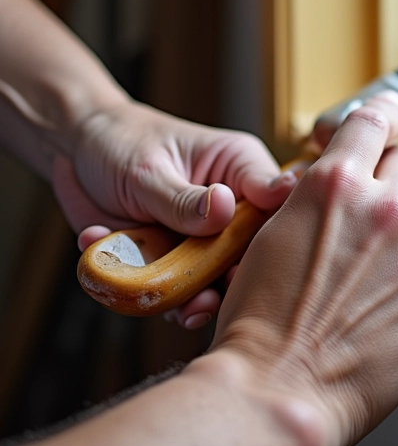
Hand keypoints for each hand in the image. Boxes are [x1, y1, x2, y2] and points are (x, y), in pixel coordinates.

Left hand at [53, 100, 296, 327]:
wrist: (75, 150)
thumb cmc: (121, 141)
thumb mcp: (150, 168)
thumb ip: (184, 198)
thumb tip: (225, 208)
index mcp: (239, 169)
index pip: (274, 206)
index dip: (269, 240)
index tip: (244, 265)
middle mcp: (228, 207)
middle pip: (247, 254)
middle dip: (226, 284)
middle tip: (204, 301)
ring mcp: (200, 238)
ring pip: (210, 282)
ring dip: (187, 300)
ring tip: (166, 304)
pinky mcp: (170, 261)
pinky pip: (166, 290)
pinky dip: (137, 288)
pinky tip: (104, 247)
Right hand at [210, 92, 397, 445]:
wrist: (275, 391)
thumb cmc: (259, 320)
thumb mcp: (272, 236)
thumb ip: (316, 201)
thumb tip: (337, 187)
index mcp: (335, 186)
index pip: (371, 123)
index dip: (383, 110)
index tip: (393, 107)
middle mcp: (384, 210)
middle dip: (396, 182)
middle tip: (381, 213)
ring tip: (385, 277)